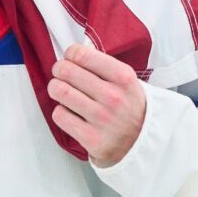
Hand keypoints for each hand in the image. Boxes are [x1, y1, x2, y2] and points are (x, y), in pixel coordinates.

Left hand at [47, 44, 146, 166]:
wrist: (142, 142)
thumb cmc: (129, 106)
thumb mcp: (126, 81)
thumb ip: (102, 65)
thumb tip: (72, 54)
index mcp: (123, 77)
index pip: (82, 55)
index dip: (70, 54)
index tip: (70, 58)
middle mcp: (113, 97)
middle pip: (66, 71)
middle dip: (59, 70)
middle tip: (60, 74)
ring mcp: (102, 118)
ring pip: (59, 91)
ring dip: (55, 89)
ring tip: (61, 91)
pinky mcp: (91, 138)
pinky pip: (60, 115)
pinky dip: (60, 111)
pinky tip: (69, 112)